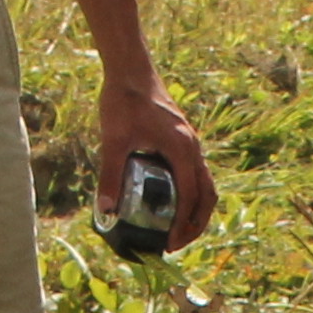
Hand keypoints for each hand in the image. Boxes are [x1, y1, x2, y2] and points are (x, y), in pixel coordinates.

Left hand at [100, 83, 215, 245]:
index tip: (169, 243)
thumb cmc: (124, 100)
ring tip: (179, 229)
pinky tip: (173, 201)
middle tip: (177, 243)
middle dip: (196, 224)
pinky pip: (197, 174)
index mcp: (182, 150)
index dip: (182, 225)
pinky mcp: (185, 139)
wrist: (132, 68)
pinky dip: (192, 194)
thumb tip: (105, 210)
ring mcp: (192, 143)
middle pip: (207, 196)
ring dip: (197, 211)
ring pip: (206, 186)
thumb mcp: (114, 140)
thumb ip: (110, 175)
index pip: (190, 198)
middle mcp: (193, 148)